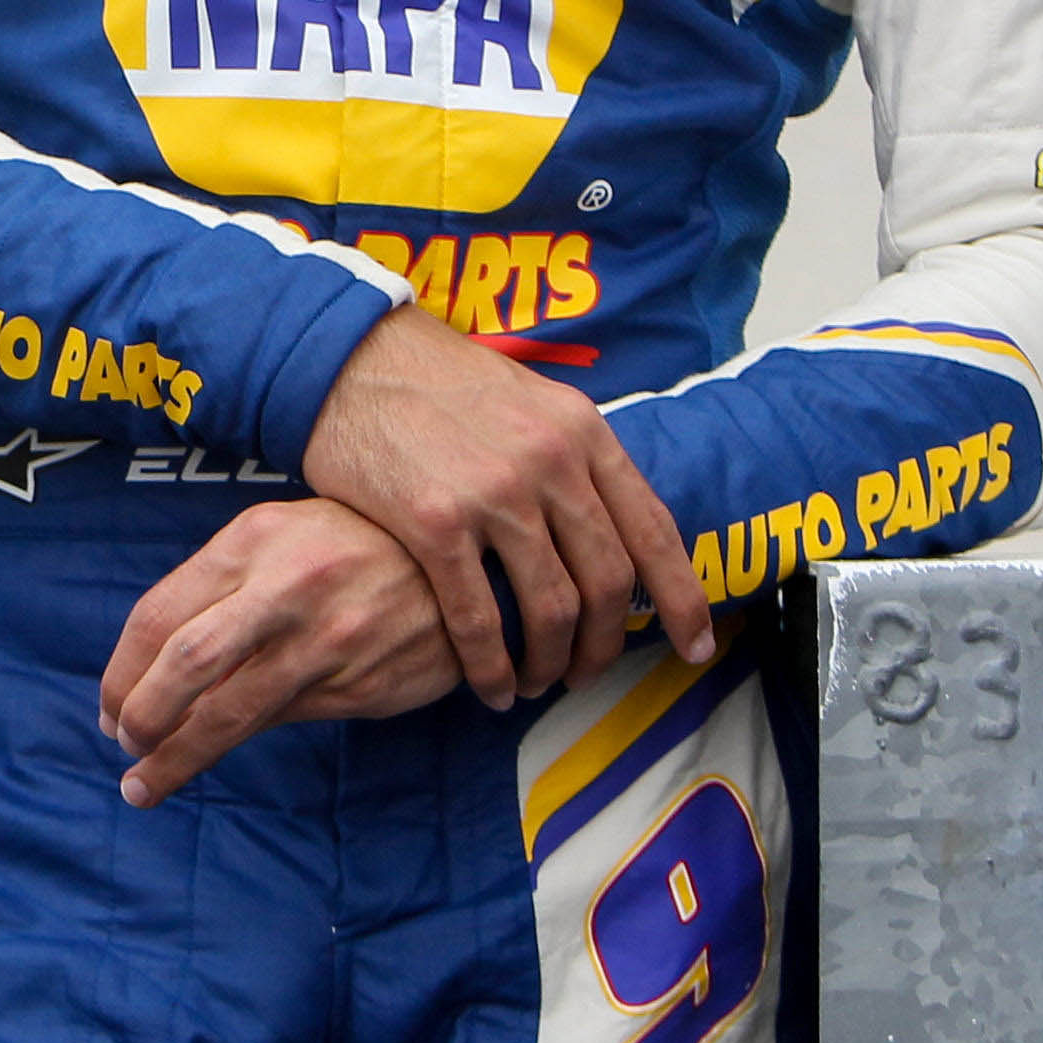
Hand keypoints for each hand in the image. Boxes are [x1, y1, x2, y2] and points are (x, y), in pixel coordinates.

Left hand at [96, 498, 459, 804]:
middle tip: (122, 743)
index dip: (122, 670)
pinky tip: (210, 759)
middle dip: (142, 713)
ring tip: (143, 784)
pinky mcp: (357, 686)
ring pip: (232, 710)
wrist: (458, 561)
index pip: (159, 614)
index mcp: (249, 542)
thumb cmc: (349, 543)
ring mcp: (323, 641)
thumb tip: (154, 661)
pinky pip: (280, 720)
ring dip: (178, 756)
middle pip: (186, 661)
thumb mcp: (279, 535)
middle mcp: (282, 589)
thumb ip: (221, 587)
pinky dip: (236, 743)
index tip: (109, 706)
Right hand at [297, 306, 713, 707]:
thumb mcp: (530, 400)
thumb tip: (616, 530)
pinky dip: (491, 667)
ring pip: (553, 610)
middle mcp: (552, 462)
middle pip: (608, 583)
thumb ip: (576, 458)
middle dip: (604, 646)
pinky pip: (479, 619)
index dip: (683, 600)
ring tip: (534, 681)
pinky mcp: (434, 522)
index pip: (655, 532)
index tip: (694, 647)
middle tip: (585, 674)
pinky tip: (489, 685)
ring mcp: (494, 493)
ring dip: (549, 663)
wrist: (348, 357)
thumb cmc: (438, 383)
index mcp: (584, 432)